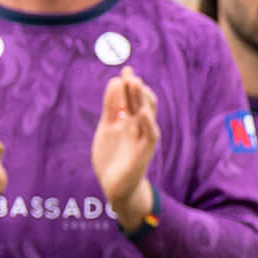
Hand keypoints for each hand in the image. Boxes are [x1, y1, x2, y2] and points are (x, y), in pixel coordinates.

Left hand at [90, 72, 160, 227]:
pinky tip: (143, 113)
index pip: (131, 98)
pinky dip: (149, 124)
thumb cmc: (111, 159)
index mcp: (128, 121)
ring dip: (142, 99)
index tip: (125, 69)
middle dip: (134, 88)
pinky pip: (151, 136)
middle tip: (128, 74)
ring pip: (147, 114)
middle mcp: (137, 127)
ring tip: (135, 84)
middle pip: (140, 102)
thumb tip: (114, 83)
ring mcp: (142, 138)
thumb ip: (111, 109)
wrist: (115, 188)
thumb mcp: (107, 129)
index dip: (128, 84)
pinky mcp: (145, 152)